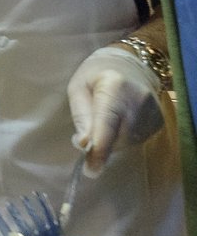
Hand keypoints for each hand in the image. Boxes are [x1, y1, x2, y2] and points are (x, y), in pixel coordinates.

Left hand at [67, 46, 164, 176]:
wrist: (128, 65)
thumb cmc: (94, 75)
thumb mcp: (78, 88)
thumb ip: (81, 115)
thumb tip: (84, 144)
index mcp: (114, 87)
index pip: (107, 123)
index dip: (99, 149)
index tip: (90, 170)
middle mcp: (138, 100)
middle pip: (117, 137)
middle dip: (99, 145)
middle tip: (86, 138)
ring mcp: (152, 112)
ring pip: (126, 142)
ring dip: (110, 140)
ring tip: (105, 120)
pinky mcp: (158, 121)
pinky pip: (135, 140)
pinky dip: (122, 138)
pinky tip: (119, 122)